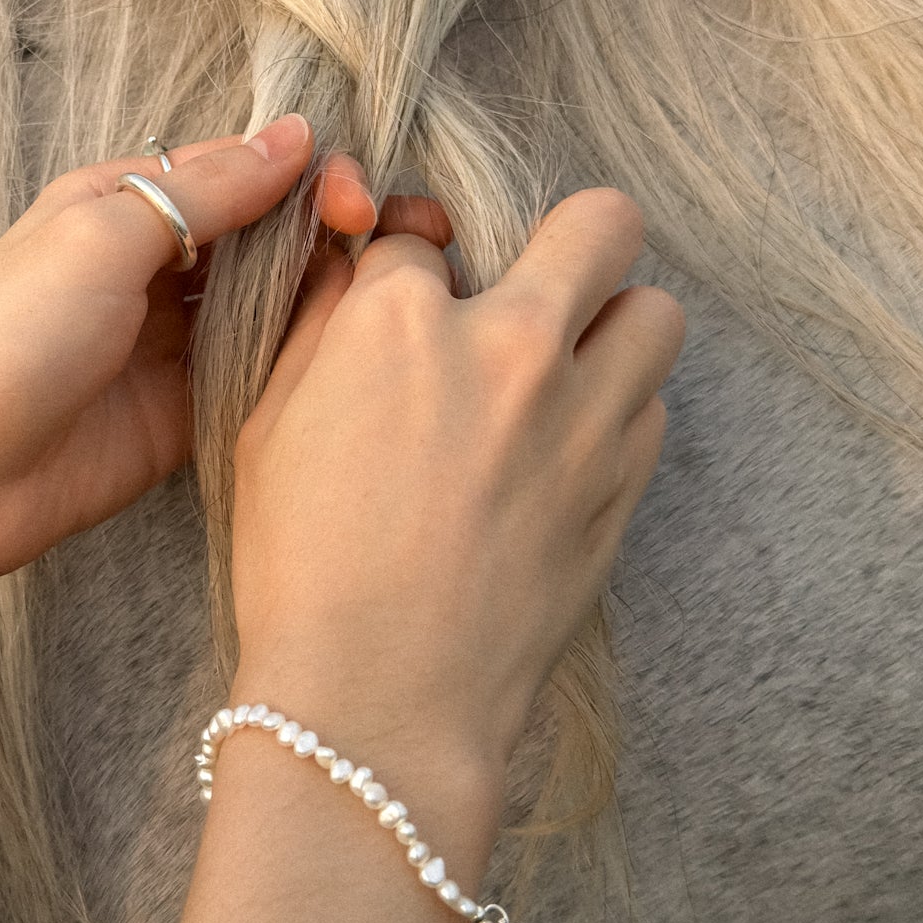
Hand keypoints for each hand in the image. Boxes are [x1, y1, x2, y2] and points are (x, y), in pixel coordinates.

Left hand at [0, 115, 450, 592]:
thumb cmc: (7, 337)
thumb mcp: (105, 235)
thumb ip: (206, 188)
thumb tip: (295, 133)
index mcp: (123, 203)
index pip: (238, 170)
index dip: (305, 177)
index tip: (356, 202)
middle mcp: (153, 265)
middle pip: (263, 234)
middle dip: (327, 232)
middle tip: (388, 247)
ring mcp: (172, 342)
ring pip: (270, 303)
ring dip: (322, 294)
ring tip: (383, 299)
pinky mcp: (186, 412)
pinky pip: (258, 375)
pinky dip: (300, 362)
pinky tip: (346, 356)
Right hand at [229, 188, 685, 784]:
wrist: (379, 700)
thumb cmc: (302, 568)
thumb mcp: (266, 427)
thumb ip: (317, 326)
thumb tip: (354, 268)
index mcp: (403, 321)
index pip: (422, 236)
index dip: (402, 269)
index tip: (398, 304)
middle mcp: (511, 345)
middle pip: (602, 222)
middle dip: (569, 237)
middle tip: (536, 282)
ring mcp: (584, 416)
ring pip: (656, 313)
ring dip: (613, 325)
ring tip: (563, 369)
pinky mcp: (623, 485)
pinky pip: (653, 406)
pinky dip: (617, 409)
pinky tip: (562, 446)